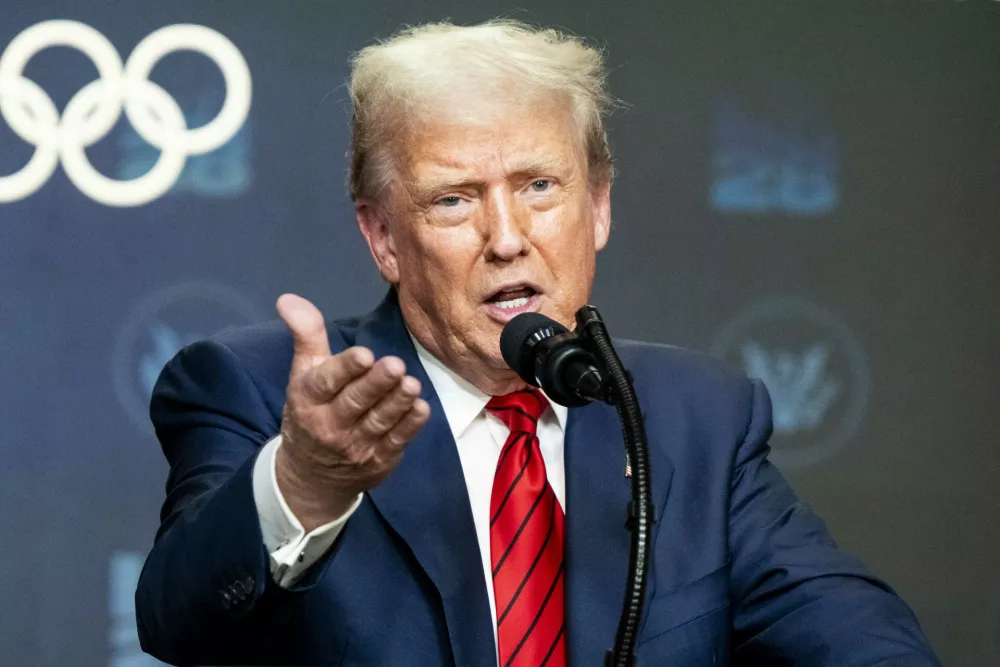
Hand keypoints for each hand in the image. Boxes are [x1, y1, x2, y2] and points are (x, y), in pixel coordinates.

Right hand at [274, 294, 429, 530]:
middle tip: (396, 365)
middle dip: (376, 384)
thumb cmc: (310, 412)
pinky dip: (409, 426)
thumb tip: (288, 298)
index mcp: (309, 399)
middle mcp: (330, 425)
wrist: (310, 476)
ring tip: (412, 384)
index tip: (364, 354)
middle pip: (355, 402)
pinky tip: (421, 408)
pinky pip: (396, 442)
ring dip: (397, 403)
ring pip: (379, 422)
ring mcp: (355, 446)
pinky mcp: (378, 461)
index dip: (345, 369)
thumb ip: (306, 335)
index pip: (326, 382)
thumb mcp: (302, 374)